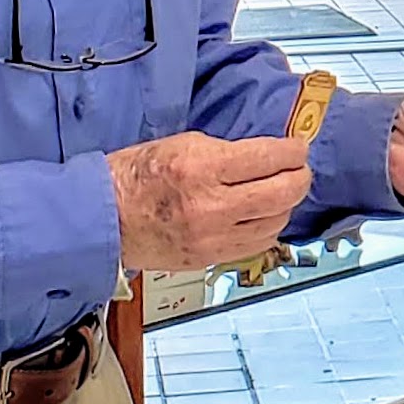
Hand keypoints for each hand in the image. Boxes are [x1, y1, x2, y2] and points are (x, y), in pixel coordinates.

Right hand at [108, 132, 310, 271]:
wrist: (104, 219)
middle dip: (299, 177)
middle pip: (281, 192)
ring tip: (280, 191)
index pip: (267, 158)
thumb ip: (225, 151)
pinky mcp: (210, 258)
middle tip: (299, 169)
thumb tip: (263, 154)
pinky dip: (268, 228)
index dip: (292, 151)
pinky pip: (257, 245)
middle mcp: (211, 206)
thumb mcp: (181, 145)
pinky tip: (262, 216)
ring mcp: (212, 238)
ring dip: (285, 204)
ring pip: (275, 222)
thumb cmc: (136, 176)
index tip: (298, 147)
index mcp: (201, 169)